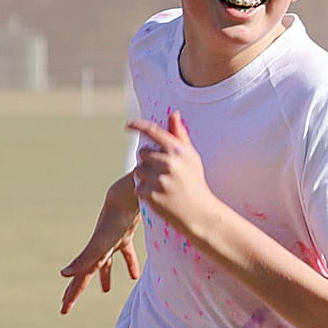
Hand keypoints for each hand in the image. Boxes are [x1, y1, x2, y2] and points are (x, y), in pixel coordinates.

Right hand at [59, 175, 141, 314]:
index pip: (79, 279)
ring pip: (106, 264)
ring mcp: (111, 242)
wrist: (127, 197)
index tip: (64, 309)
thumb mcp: (99, 245)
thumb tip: (63, 274)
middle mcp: (98, 250)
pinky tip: (135, 275)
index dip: (72, 295)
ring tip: (105, 291)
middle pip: (87, 274)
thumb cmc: (113, 221)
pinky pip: (126, 254)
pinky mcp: (124, 236)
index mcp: (92, 255)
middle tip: (69, 304)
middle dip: (77, 289)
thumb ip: (83, 260)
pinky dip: (130, 264)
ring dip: (105, 277)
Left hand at [126, 110, 216, 235]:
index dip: (138, 125)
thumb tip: (174, 114)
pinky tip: (159, 196)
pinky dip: (144, 192)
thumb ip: (180, 135)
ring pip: (138, 170)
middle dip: (148, 160)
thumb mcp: (191, 157)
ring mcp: (159, 179)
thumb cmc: (194, 182)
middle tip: (162, 172)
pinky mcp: (151, 194)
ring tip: (162, 185)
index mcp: (179, 150)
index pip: (153, 132)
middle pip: (142, 152)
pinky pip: (137, 187)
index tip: (128, 124)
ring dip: (145, 177)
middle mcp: (169, 162)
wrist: (199, 213)